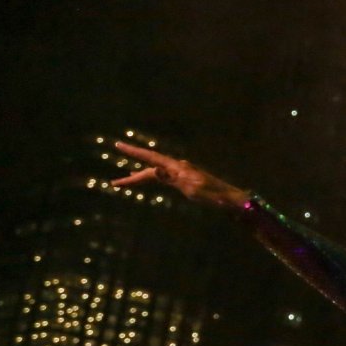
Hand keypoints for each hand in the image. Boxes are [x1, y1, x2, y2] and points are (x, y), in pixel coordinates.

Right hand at [111, 141, 246, 208]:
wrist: (231, 200)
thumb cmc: (214, 196)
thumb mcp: (192, 188)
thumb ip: (172, 179)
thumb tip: (154, 170)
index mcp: (178, 167)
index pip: (150, 158)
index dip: (133, 152)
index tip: (117, 145)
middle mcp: (179, 167)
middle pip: (150, 167)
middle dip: (132, 173)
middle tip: (114, 181)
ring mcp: (183, 173)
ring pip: (156, 173)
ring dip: (139, 177)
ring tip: (124, 181)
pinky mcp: (187, 180)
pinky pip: (163, 178)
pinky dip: (151, 179)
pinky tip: (148, 179)